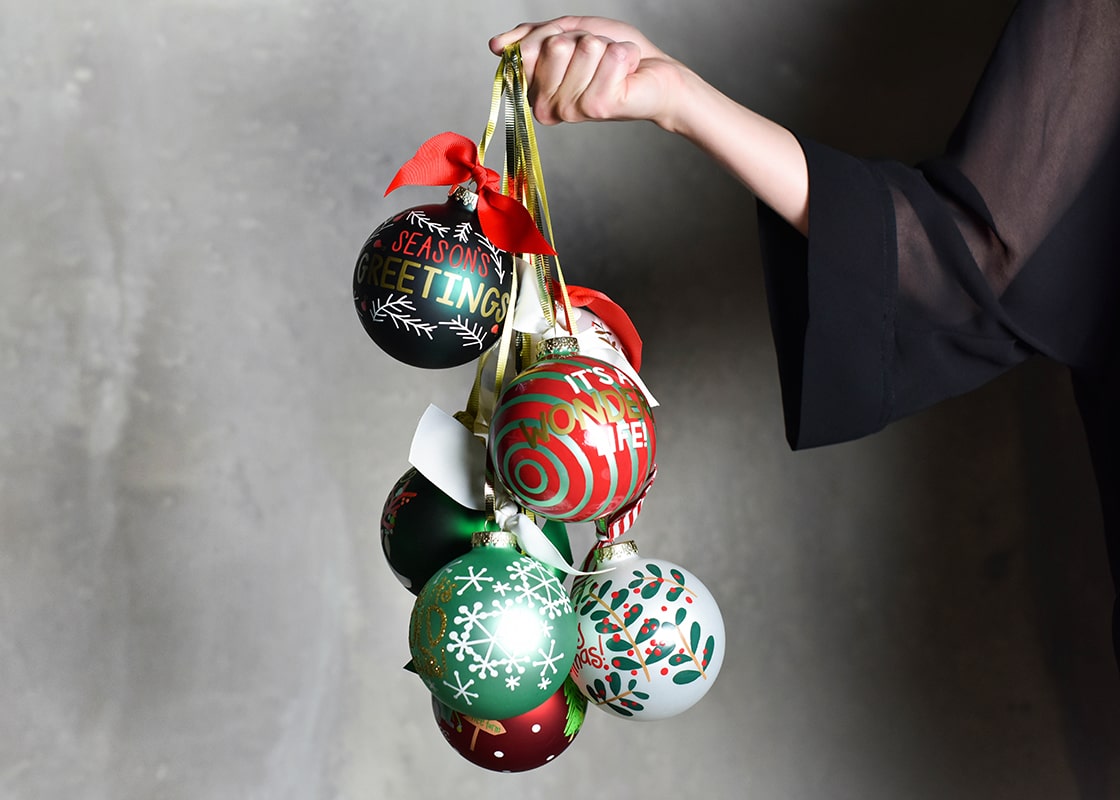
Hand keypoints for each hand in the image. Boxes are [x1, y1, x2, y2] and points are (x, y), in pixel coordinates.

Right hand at [488, 16, 686, 129]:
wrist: (654, 73)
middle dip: (583, 39)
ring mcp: (572, 110)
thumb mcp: (568, 34)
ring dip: (606, 48)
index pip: (528, 46)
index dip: (557, 35)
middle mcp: (547, 106)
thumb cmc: (611, 55)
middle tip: (598, 59)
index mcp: (535, 90)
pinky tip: (627, 72)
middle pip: (554, 45)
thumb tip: (496, 46)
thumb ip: (532, 37)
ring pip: (583, 48)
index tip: (575, 49)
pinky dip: (624, 54)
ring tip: (612, 67)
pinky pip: (608, 57)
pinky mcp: (599, 107)